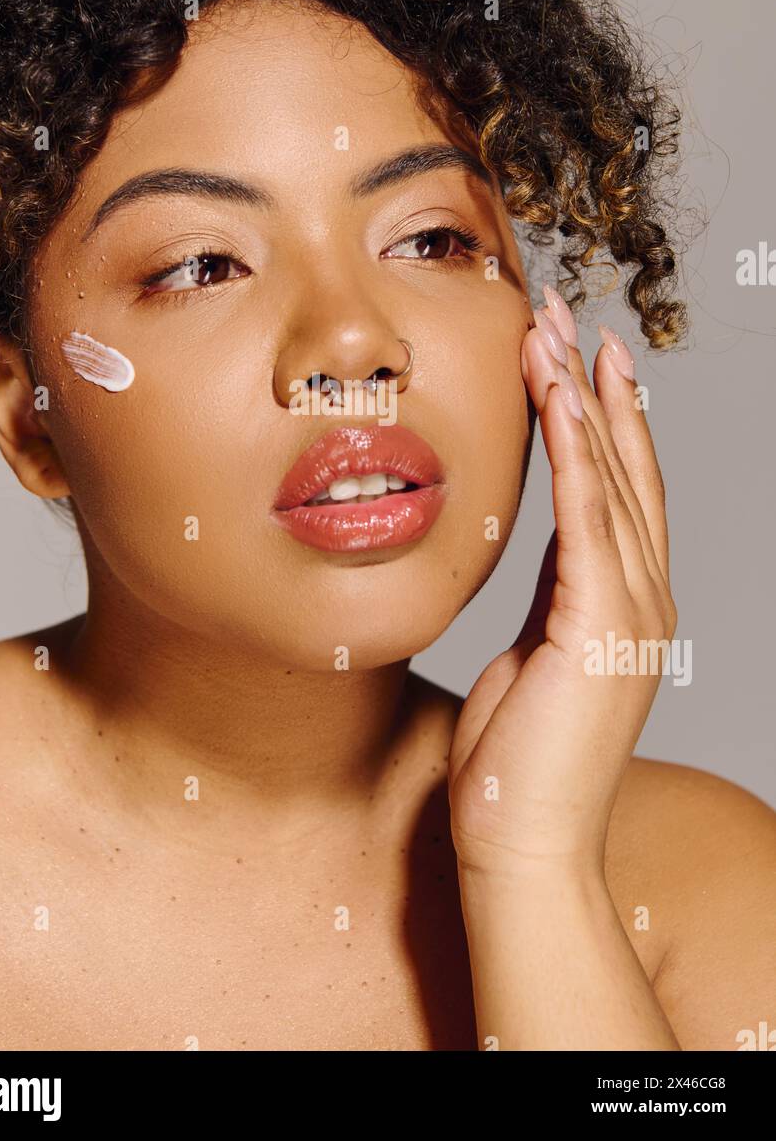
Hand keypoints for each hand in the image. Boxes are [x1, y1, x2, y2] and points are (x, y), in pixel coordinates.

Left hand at [448, 288, 676, 880]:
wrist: (520, 843)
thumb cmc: (514, 760)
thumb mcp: (531, 656)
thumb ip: (546, 600)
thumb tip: (538, 558)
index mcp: (621, 603)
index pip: (620, 488)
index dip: (603, 415)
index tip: (578, 352)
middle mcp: (640, 597)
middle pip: (626, 465)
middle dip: (595, 383)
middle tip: (569, 311)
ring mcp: (631, 612)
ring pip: (612, 477)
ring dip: (579, 395)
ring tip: (555, 328)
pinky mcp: (602, 627)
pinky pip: (590, 517)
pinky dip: (576, 450)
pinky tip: (559, 394)